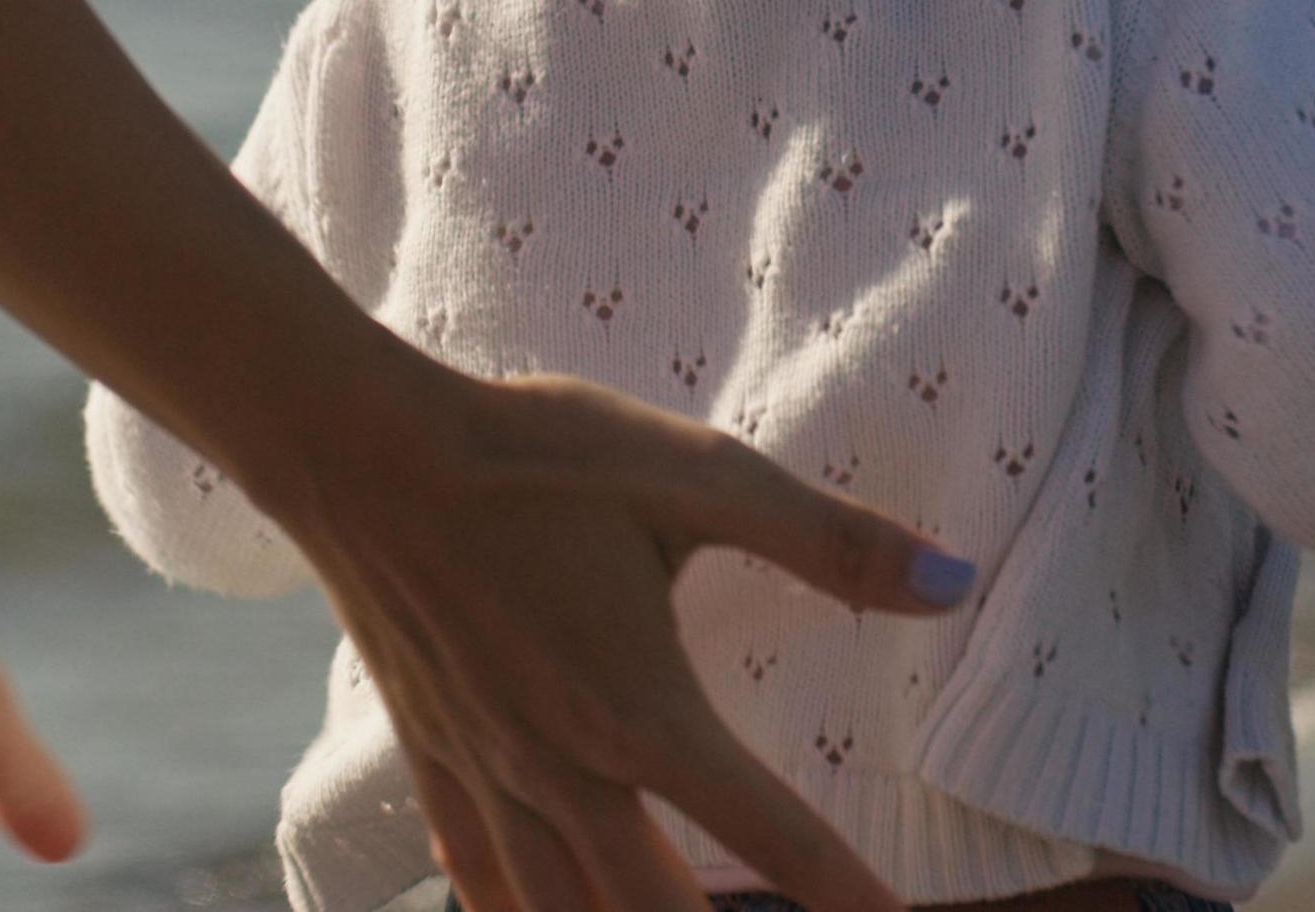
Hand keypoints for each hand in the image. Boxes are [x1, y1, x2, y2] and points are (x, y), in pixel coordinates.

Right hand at [275, 372, 975, 911]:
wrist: (359, 447)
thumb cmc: (533, 454)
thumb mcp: (695, 475)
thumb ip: (829, 540)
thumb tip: (955, 582)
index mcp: (640, 711)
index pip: (773, 832)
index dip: (846, 895)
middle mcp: (563, 769)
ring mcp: (490, 771)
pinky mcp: (432, 751)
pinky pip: (474, 872)